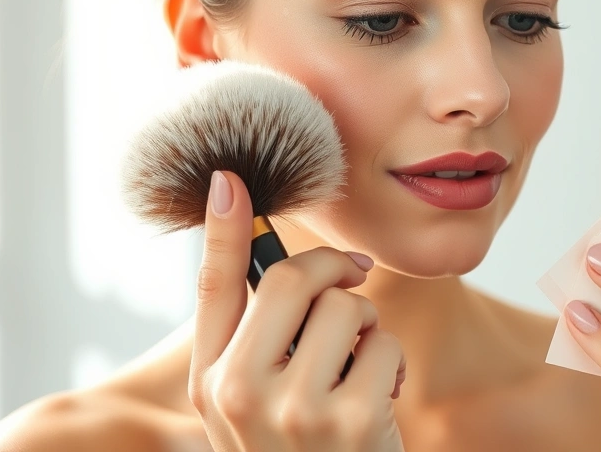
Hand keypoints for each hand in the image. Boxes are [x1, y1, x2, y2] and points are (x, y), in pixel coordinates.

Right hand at [189, 171, 406, 451]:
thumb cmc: (305, 449)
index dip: (223, 229)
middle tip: (350, 283)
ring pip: (346, 308)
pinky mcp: (349, 422)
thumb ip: (256, 338)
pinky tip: (378, 405)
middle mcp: (238, 394)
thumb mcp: (257, 404)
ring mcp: (293, 410)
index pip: (211, 289)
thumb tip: (277, 257)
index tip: (231, 176)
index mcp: (209, 382)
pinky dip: (391, 365)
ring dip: (365, 332)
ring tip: (355, 375)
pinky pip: (384, 343)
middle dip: (333, 274)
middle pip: (291, 279)